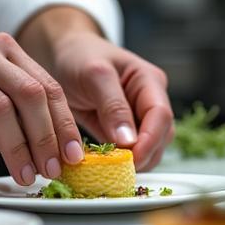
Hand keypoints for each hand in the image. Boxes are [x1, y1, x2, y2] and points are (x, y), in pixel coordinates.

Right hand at [0, 8, 84, 184]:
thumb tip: (41, 147)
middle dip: (46, 138)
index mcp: (4, 49)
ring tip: (25, 174)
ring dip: (18, 148)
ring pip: (1, 110)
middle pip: (30, 97)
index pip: (47, 87)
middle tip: (52, 169)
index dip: (64, 123)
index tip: (73, 153)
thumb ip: (9, 103)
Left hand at [17, 7, 174, 170]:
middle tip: (119, 169)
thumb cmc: (79, 56)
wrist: (64, 55)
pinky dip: (119, 161)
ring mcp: (138, 116)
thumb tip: (129, 141)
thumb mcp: (94, 74)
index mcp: (149, 81)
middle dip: (144, 154)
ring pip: (149, 147)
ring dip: (134, 161)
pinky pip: (129, 151)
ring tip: (110, 168)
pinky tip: (104, 164)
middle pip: (161, 135)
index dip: (150, 140)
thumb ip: (113, 105)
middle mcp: (149, 100)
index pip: (161, 115)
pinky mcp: (123, 130)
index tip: (132, 158)